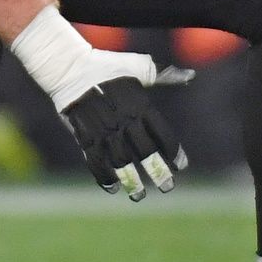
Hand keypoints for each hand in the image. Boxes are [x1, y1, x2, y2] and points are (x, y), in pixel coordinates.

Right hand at [60, 67, 192, 200]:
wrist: (70, 68)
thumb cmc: (108, 65)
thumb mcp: (140, 67)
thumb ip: (165, 76)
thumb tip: (191, 75)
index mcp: (141, 106)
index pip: (163, 135)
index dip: (174, 153)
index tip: (181, 166)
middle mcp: (124, 121)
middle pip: (146, 153)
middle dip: (158, 172)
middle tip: (167, 187)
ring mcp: (104, 130)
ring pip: (121, 163)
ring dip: (132, 181)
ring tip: (140, 195)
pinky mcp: (84, 137)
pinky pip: (95, 162)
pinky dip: (103, 177)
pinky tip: (113, 187)